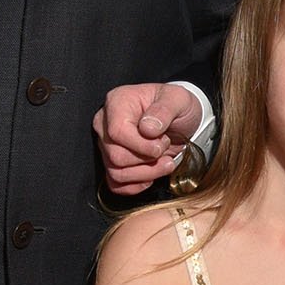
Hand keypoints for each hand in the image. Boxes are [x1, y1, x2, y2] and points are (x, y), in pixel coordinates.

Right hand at [94, 82, 204, 198]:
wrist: (179, 119)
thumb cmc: (176, 106)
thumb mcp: (178, 99)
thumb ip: (164, 110)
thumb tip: (147, 129)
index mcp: (117, 102)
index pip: (117, 132)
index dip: (142, 145)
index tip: (162, 143)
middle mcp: (104, 124)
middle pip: (116, 156)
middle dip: (147, 159)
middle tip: (165, 147)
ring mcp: (106, 145)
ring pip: (116, 173)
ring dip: (147, 173)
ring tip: (166, 162)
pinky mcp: (112, 163)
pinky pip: (116, 185)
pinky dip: (137, 185)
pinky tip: (153, 174)